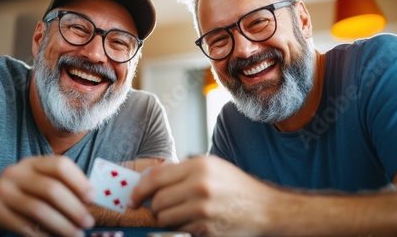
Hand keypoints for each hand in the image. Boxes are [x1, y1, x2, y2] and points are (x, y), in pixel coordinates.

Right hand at [0, 156, 94, 235]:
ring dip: (62, 225)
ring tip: (76, 234)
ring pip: (39, 209)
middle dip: (74, 208)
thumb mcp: (37, 185)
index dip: (79, 181)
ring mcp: (2, 190)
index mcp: (33, 163)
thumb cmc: (21, 197)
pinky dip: (43, 235)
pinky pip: (24, 225)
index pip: (60, 165)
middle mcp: (16, 172)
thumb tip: (89, 203)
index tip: (91, 198)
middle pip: (52, 189)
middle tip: (88, 222)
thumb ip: (61, 189)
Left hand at [130, 155, 281, 235]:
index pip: (155, 178)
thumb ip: (181, 170)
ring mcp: (203, 210)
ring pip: (164, 219)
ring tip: (180, 213)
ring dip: (165, 219)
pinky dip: (181, 228)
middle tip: (159, 208)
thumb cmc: (236, 186)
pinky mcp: (206, 229)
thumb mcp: (211, 166)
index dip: (139, 190)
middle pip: (157, 202)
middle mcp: (200, 186)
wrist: (265, 208)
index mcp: (199, 166)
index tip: (132, 198)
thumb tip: (149, 178)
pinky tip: (194, 221)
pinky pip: (180, 231)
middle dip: (153, 207)